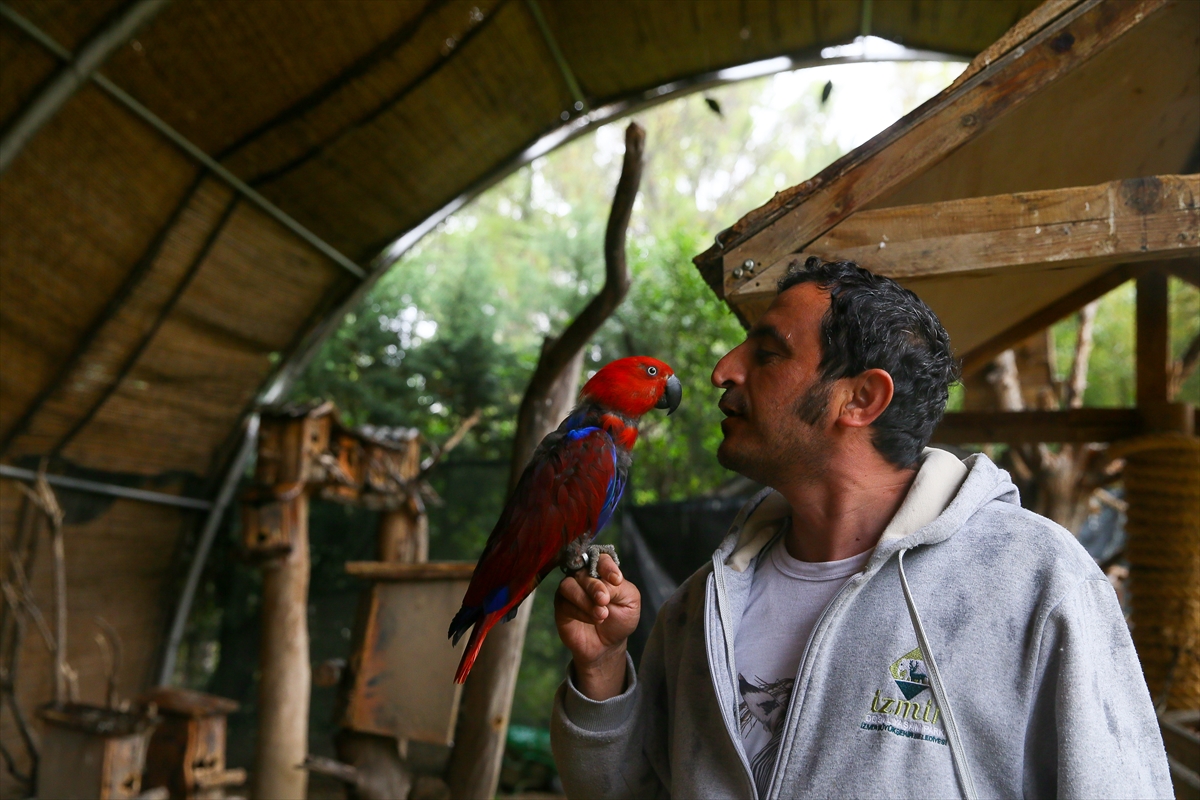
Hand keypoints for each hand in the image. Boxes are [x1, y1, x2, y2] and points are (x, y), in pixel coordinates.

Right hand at [554, 553, 640, 700]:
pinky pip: (565, 604)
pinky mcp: (561, 607)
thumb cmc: (620, 619)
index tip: (617, 580)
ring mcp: (571, 592)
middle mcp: (584, 578)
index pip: (600, 559)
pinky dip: (580, 612)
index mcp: (602, 572)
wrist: (609, 645)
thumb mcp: (630, 602)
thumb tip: (606, 582)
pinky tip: (593, 620)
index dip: (606, 566)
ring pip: (569, 585)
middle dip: (595, 586)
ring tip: (601, 614)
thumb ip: (620, 589)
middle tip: (605, 600)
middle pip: (583, 572)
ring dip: (585, 600)